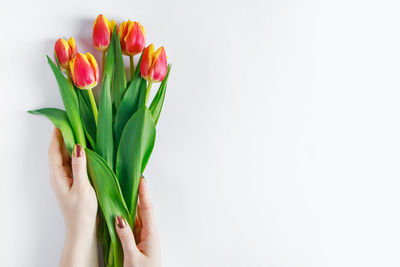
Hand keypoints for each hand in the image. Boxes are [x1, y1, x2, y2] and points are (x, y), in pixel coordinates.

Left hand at [48, 128, 97, 266]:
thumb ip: (79, 166)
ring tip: (80, 130)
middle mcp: (60, 175)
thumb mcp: (82, 187)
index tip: (62, 120)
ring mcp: (67, 179)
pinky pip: (74, 163)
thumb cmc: (82, 211)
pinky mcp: (75, 182)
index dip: (57, 134)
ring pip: (67, 157)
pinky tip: (86, 149)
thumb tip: (77, 146)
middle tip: (73, 121)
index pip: (54, 150)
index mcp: (58, 175)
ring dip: (71, 144)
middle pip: (59, 151)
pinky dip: (78, 154)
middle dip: (64, 136)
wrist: (83, 229)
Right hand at [115, 178, 160, 266]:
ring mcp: (143, 237)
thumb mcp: (132, 257)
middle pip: (144, 210)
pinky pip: (133, 225)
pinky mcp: (138, 242)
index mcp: (151, 235)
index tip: (141, 180)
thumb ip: (126, 238)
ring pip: (138, 216)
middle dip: (139, 194)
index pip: (148, 209)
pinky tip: (122, 210)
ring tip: (127, 190)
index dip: (144, 194)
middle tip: (134, 179)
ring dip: (133, 204)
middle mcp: (148, 233)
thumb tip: (119, 218)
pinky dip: (128, 215)